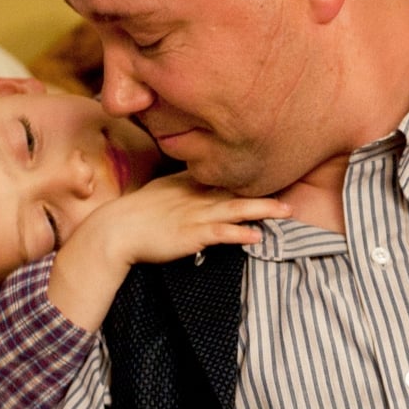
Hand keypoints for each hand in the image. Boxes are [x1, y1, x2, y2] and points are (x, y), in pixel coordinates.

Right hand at [46, 173, 289, 330]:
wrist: (114, 230)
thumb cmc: (136, 214)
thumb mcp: (162, 191)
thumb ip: (183, 185)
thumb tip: (200, 182)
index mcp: (190, 185)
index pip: (226, 178)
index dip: (252, 177)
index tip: (278, 172)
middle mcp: (196, 197)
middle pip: (237, 190)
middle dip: (266, 190)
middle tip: (294, 187)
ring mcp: (194, 216)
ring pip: (234, 210)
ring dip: (261, 210)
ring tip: (285, 211)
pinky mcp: (190, 235)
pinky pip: (219, 234)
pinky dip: (238, 234)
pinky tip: (257, 236)